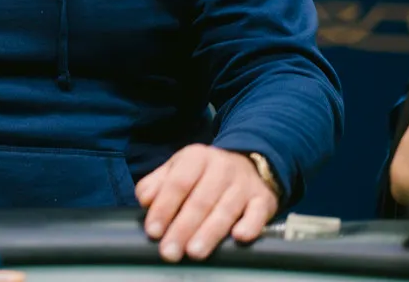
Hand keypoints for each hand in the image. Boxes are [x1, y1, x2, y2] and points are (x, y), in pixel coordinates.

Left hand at [136, 144, 277, 262]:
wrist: (249, 162)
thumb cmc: (205, 173)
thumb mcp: (177, 168)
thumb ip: (156, 184)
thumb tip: (145, 201)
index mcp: (196, 157)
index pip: (177, 183)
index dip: (164, 208)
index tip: (153, 230)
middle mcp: (221, 168)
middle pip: (200, 201)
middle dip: (182, 228)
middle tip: (170, 250)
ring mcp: (243, 184)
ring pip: (225, 210)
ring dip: (209, 233)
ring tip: (194, 252)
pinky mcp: (263, 199)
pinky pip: (258, 213)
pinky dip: (250, 225)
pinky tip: (239, 237)